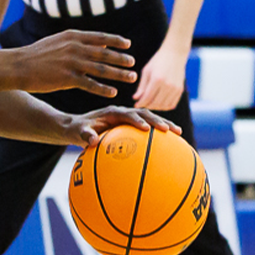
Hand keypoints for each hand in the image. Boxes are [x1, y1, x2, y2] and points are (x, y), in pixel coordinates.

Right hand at [12, 31, 135, 96]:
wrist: (18, 66)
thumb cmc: (37, 55)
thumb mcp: (58, 42)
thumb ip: (78, 43)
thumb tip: (100, 45)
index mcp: (72, 36)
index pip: (100, 37)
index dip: (115, 41)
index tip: (128, 44)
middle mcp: (74, 48)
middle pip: (104, 54)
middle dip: (121, 59)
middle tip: (133, 63)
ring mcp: (71, 63)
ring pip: (101, 69)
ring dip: (118, 74)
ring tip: (131, 77)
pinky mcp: (67, 78)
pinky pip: (90, 84)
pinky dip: (103, 88)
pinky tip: (113, 92)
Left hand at [62, 106, 179, 147]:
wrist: (76, 126)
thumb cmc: (77, 130)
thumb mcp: (77, 133)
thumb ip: (85, 135)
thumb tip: (92, 141)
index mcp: (111, 112)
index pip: (127, 114)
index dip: (136, 120)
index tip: (146, 129)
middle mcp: (122, 112)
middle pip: (143, 113)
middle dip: (157, 120)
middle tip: (169, 130)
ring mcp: (128, 118)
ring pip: (149, 118)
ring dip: (163, 123)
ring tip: (178, 132)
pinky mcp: (130, 124)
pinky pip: (147, 126)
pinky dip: (158, 132)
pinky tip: (171, 142)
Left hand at [133, 44, 187, 111]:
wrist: (175, 54)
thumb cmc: (158, 61)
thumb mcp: (146, 71)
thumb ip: (141, 86)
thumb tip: (136, 98)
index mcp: (157, 79)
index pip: (147, 97)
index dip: (140, 103)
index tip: (136, 105)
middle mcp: (167, 85)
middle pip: (155, 103)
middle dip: (147, 106)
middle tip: (142, 104)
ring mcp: (175, 88)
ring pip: (163, 106)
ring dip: (155, 107)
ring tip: (150, 104)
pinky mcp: (180, 90)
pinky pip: (171, 104)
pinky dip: (164, 106)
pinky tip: (159, 103)